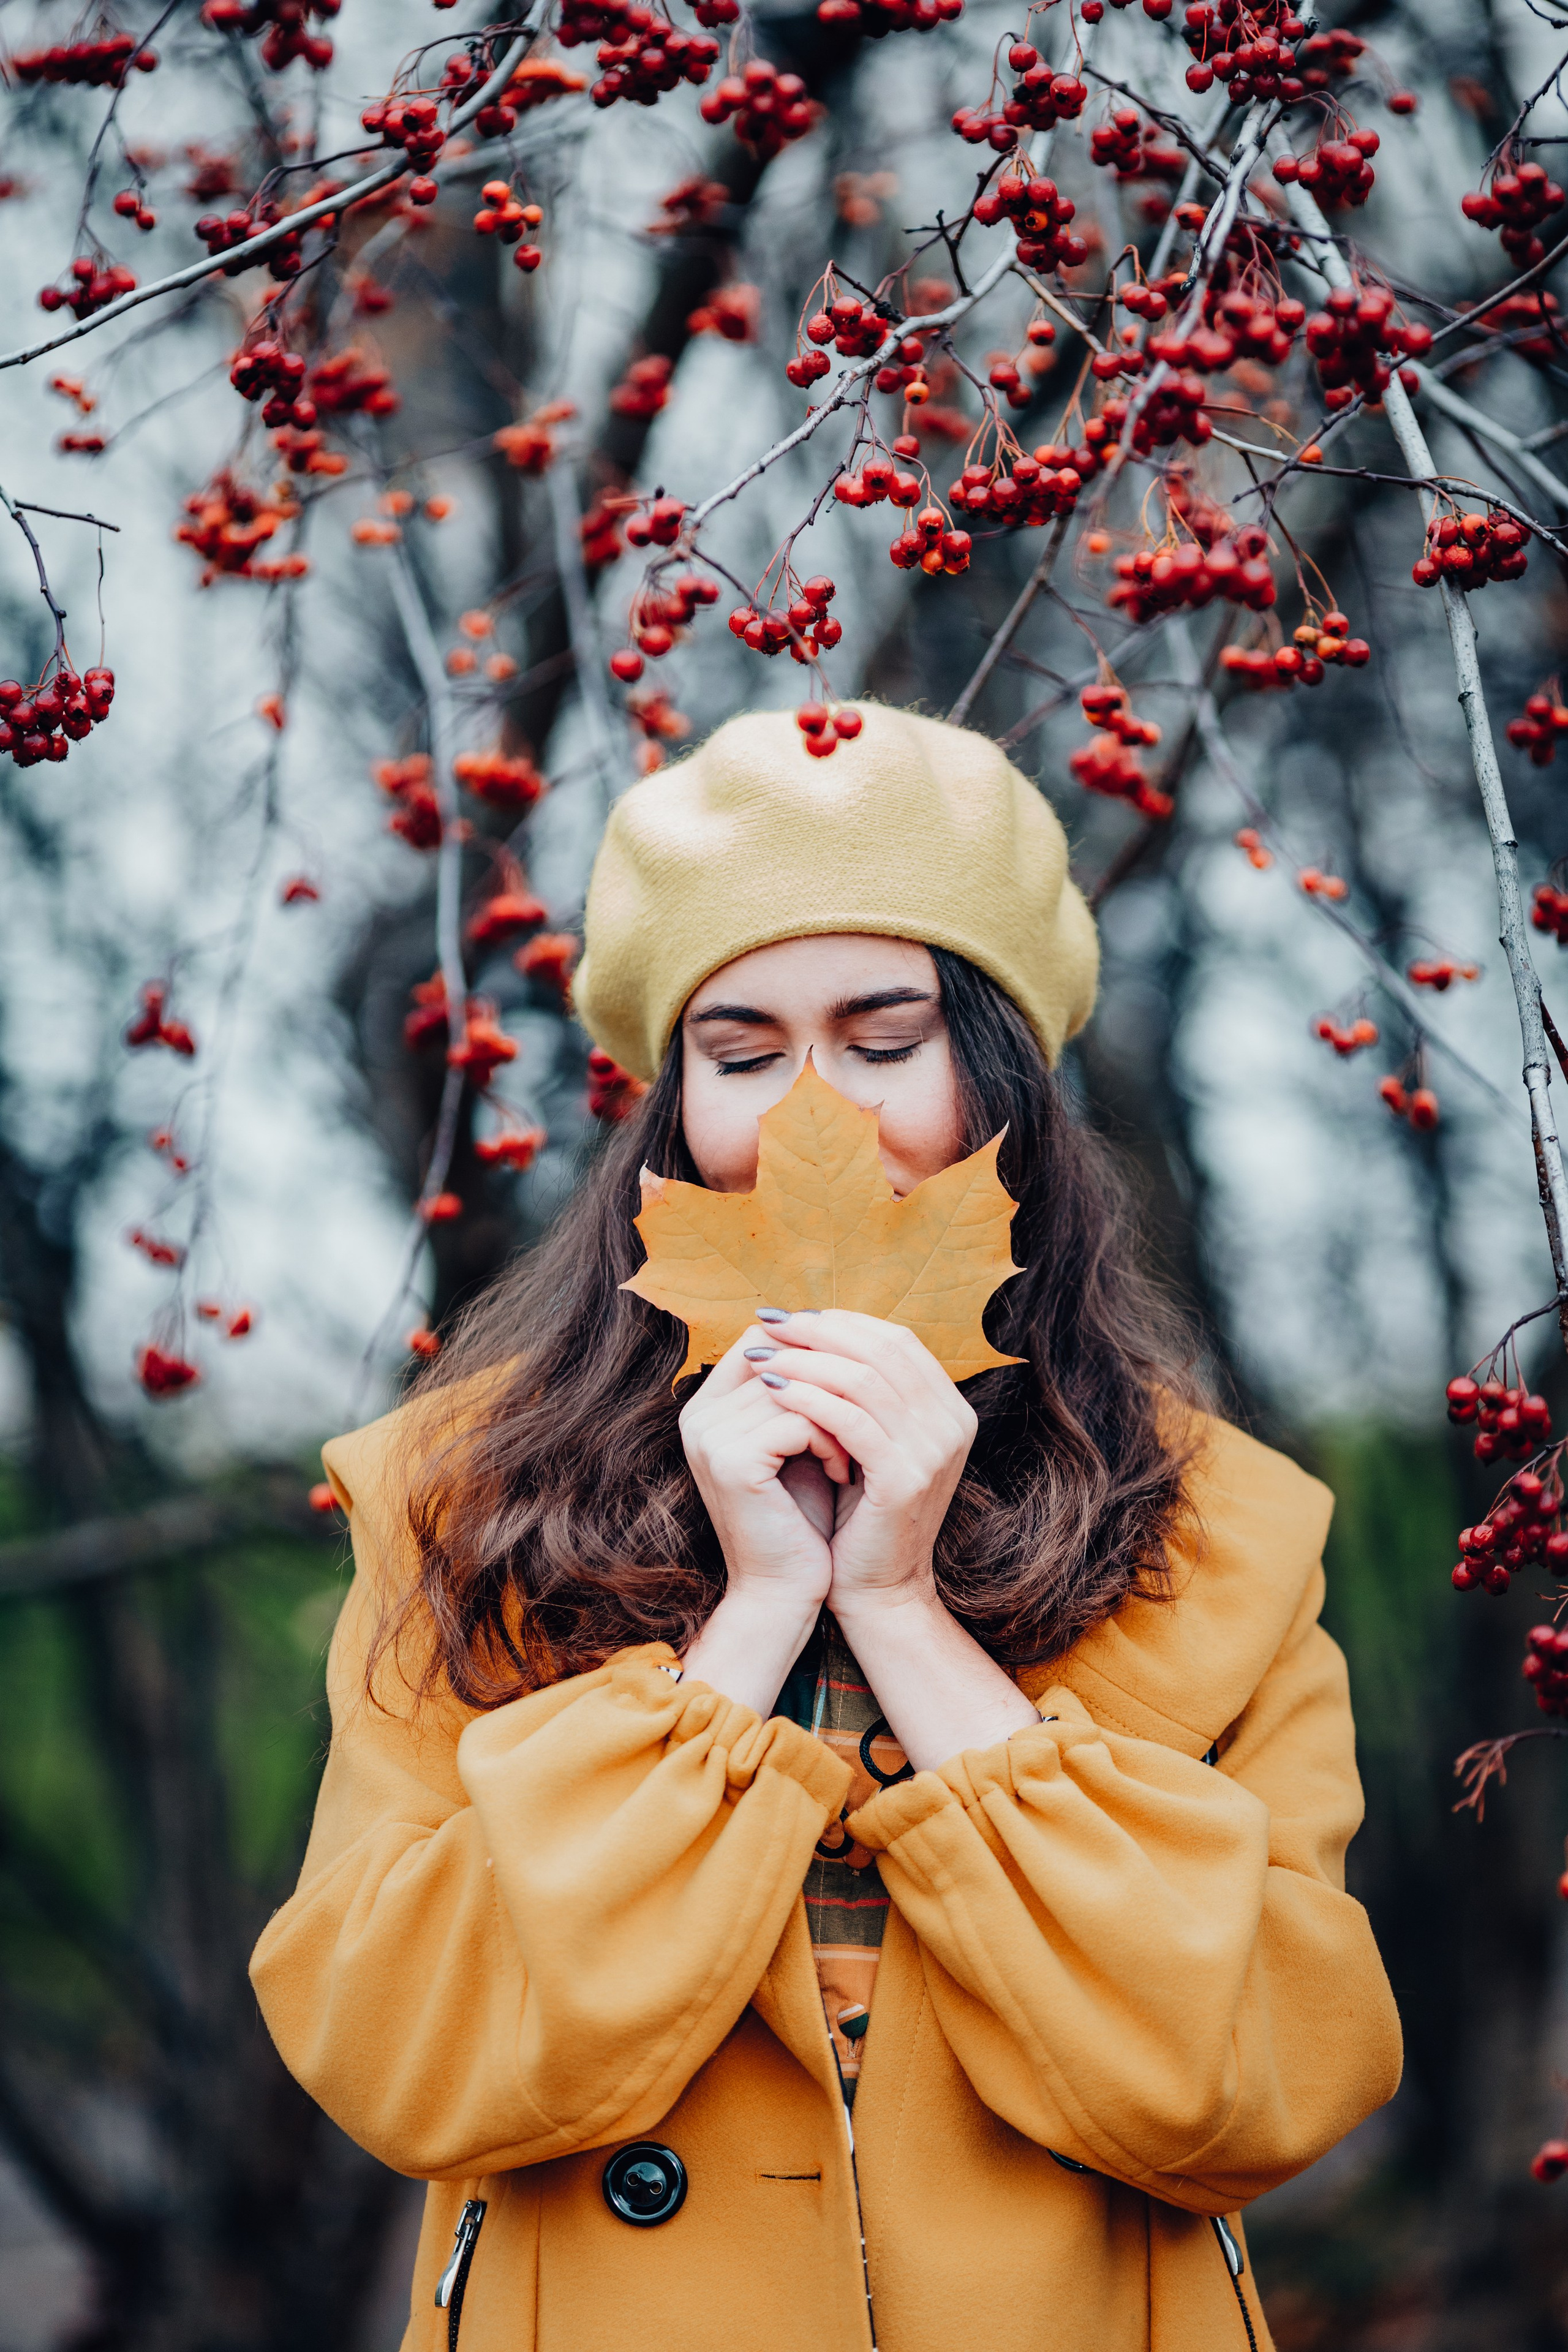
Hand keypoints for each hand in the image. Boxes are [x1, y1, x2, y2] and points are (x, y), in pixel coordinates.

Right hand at [676, 1327, 848, 1710]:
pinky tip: (843, 1474)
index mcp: (708, 1407)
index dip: (816, 1353)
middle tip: (867, 1423)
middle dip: (834, 1387)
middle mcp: (698, 1415)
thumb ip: (803, 1391)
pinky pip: (800, 1419)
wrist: (787, 1594)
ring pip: (796, 1385)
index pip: (763, 1340)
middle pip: (781, 1356)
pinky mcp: (732, 1461)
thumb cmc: (803, 1518)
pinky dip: (832, 1442)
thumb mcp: (801, 1443)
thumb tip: (843, 1328)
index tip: (859, 1386)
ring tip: (857, 1453)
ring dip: (840, 1415)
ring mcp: (709, 1437)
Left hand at [747, 1310, 977, 1614]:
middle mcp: (952, 1424)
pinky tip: (772, 1391)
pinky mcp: (905, 1479)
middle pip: (882, 1349)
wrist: (877, 1591)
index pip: (895, 1340)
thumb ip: (860, 1393)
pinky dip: (808, 1398)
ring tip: (761, 1357)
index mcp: (949, 1409)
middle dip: (818, 1331)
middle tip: (768, 1323)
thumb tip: (812, 1329)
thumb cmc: (860, 1515)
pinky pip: (850, 1420)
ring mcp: (934, 1451)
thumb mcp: (869, 1443)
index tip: (791, 1317)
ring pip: (864, 1379)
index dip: (841, 1321)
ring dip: (806, 1360)